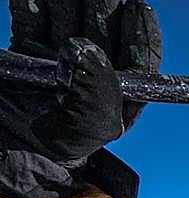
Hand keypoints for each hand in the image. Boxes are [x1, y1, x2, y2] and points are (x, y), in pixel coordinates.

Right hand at [0, 0, 161, 197]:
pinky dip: (31, 6)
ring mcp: (61, 63)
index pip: (138, 59)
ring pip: (69, 21)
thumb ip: (93, 93)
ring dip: (68, 1)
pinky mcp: (28, 54)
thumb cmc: (54, 151)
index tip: (140, 7)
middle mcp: (93, 76)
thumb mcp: (84, 128)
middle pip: (104, 32)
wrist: (5, 157)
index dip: (140, 32)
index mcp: (119, 96)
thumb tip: (86, 50)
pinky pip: (32, 22)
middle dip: (103, 8)